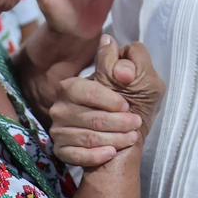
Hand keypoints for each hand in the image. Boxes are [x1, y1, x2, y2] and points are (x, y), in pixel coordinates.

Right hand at [49, 36, 165, 167]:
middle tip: (135, 123)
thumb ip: (125, 60)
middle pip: (91, 117)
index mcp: (71, 86)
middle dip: (117, 122)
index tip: (128, 105)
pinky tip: (111, 152)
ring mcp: (58, 131)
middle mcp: (59, 108)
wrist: (123, 143)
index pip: (87, 91)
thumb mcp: (138, 80)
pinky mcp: (61, 152)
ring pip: (87, 138)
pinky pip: (77, 157)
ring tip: (130, 137)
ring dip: (113, 139)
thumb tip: (109, 40)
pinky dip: (97, 155)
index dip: (110, 99)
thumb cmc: (130, 107)